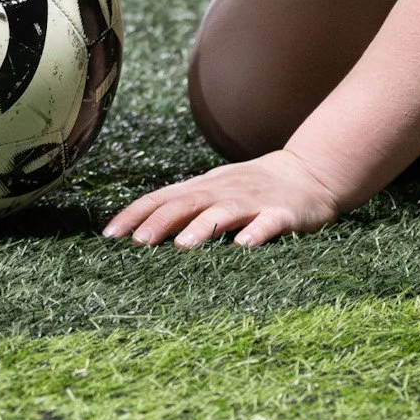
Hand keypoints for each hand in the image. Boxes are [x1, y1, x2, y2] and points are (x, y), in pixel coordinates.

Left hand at [102, 149, 343, 248]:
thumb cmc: (253, 188)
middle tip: (137, 243)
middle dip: (160, 222)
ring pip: (224, 212)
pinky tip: (243, 247)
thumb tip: (138, 231)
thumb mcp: (215, 192)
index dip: (134, 215)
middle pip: (186, 203)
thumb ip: (183, 207)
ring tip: (183, 245)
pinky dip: (256, 233)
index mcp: (203, 188)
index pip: (161, 198)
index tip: (108, 236)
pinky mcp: (283, 213)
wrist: (311, 172)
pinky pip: (269, 224)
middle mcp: (224, 191)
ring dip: (202, 227)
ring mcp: (254, 201)